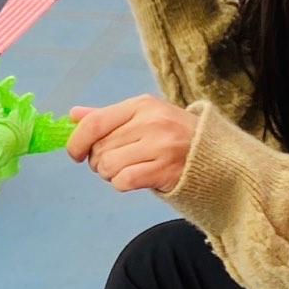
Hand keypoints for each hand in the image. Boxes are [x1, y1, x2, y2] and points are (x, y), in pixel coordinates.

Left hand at [65, 95, 198, 195]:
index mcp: (142, 105)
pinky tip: (136, 179)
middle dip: (100, 161)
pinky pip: (123, 181)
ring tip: (128, 169)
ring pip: (108, 166)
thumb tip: (73, 115)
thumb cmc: (173, 136)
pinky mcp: (166, 170)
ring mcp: (160, 146)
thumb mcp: (144, 116)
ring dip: (111, 174)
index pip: (95, 122)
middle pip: (100, 148)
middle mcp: (151, 122)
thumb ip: (108, 116)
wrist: (215, 157)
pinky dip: (122, 184)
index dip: (77, 141)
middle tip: (117, 161)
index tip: (76, 154)